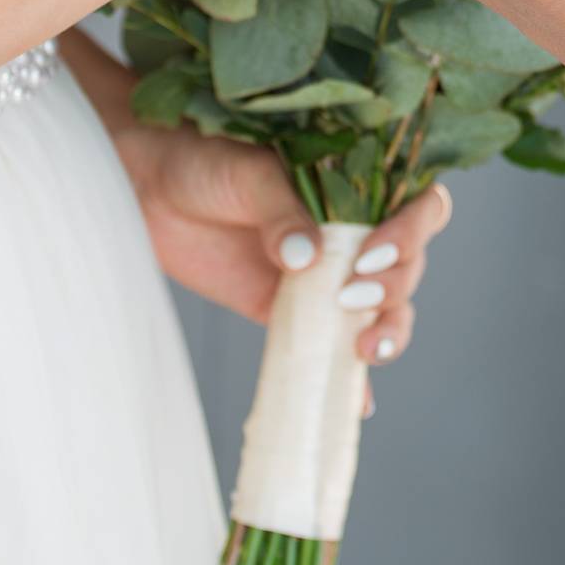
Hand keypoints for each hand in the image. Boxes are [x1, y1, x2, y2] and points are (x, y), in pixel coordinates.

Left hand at [62, 30, 449, 367]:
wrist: (145, 188)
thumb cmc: (202, 159)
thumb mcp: (248, 174)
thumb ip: (281, 213)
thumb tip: (304, 259)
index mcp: (357, 183)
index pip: (419, 207)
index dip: (412, 232)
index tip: (371, 254)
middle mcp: (353, 229)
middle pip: (411, 265)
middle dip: (396, 287)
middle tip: (352, 298)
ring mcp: (327, 274)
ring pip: (385, 308)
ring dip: (389, 331)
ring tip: (364, 352)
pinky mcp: (291, 310)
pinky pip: (331, 346)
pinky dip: (349, 381)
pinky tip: (356, 405)